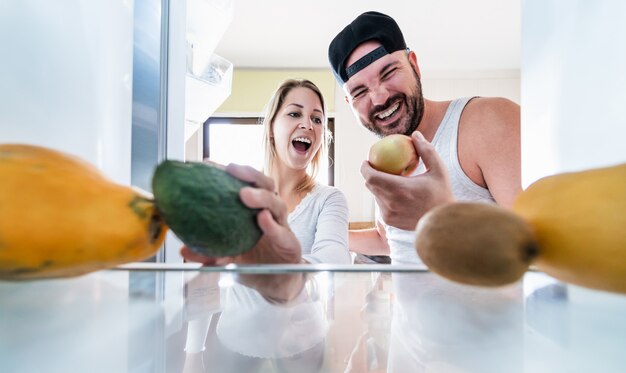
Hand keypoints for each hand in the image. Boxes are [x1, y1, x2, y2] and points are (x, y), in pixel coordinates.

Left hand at [181, 163, 301, 264]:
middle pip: (265, 184)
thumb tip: (184, 250)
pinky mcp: (289, 243)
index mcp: (255, 209)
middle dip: (249, 174)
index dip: (231, 172)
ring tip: (245, 195)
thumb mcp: (227, 256)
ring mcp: (281, 226)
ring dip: (261, 197)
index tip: (210, 164)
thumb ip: (208, 253)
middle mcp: (270, 212)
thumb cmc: (254, 260)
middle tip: (231, 169)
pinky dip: (271, 225)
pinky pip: (281, 232)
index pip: (246, 183)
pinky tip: (262, 219)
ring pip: (276, 204)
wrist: (276, 281)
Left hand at [361, 131, 453, 230]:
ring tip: (388, 179)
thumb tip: (415, 134)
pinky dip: (384, 197)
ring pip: (375, 195)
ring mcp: (388, 214)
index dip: (365, 167)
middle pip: (370, 185)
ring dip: (378, 186)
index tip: (367, 160)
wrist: (442, 221)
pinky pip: (380, 205)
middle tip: (376, 166)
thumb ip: (426, 150)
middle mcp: (391, 203)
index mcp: (399, 189)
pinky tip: (393, 193)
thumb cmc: (442, 194)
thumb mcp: (438, 170)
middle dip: (370, 175)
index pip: (371, 177)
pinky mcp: (389, 221)